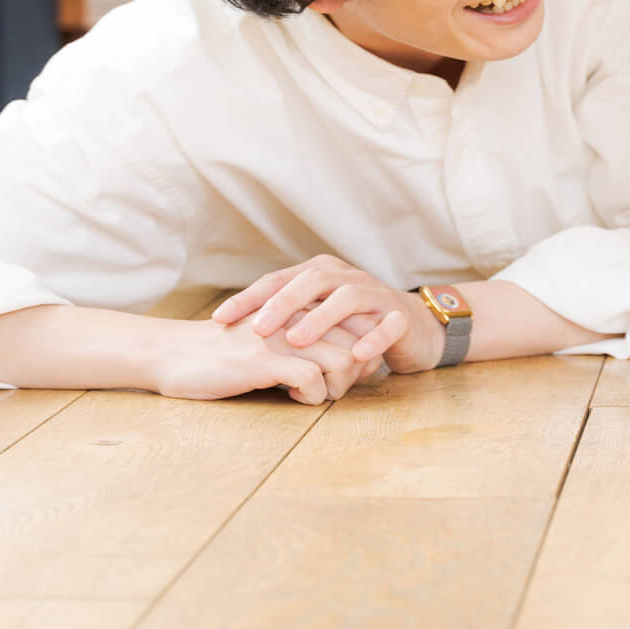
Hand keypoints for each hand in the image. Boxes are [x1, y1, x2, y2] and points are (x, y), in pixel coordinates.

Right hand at [154, 311, 387, 404]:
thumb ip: (305, 340)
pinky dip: (314, 396)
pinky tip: (294, 398)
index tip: (345, 373)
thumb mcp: (272, 338)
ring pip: (345, 359)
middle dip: (358, 372)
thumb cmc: (225, 353)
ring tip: (317, 394)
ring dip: (339, 386)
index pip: (360, 323)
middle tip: (333, 388)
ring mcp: (281, 337)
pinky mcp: (263, 360)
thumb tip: (347, 360)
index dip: (363, 352)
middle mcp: (296, 316)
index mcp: (300, 307)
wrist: (172, 353)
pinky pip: (313, 378)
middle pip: (361, 341)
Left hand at [211, 255, 436, 372]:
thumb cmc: (351, 324)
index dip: (250, 297)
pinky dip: (373, 338)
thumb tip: (228, 332)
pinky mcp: (401, 318)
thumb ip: (283, 318)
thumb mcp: (315, 315)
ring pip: (349, 298)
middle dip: (283, 303)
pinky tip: (355, 355)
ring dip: (321, 318)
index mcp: (323, 273)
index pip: (280, 279)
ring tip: (297, 340)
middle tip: (257, 328)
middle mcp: (349, 278)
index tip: (219, 319)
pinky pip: (389, 325)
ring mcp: (377, 296)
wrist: (410, 327)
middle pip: (314, 280)